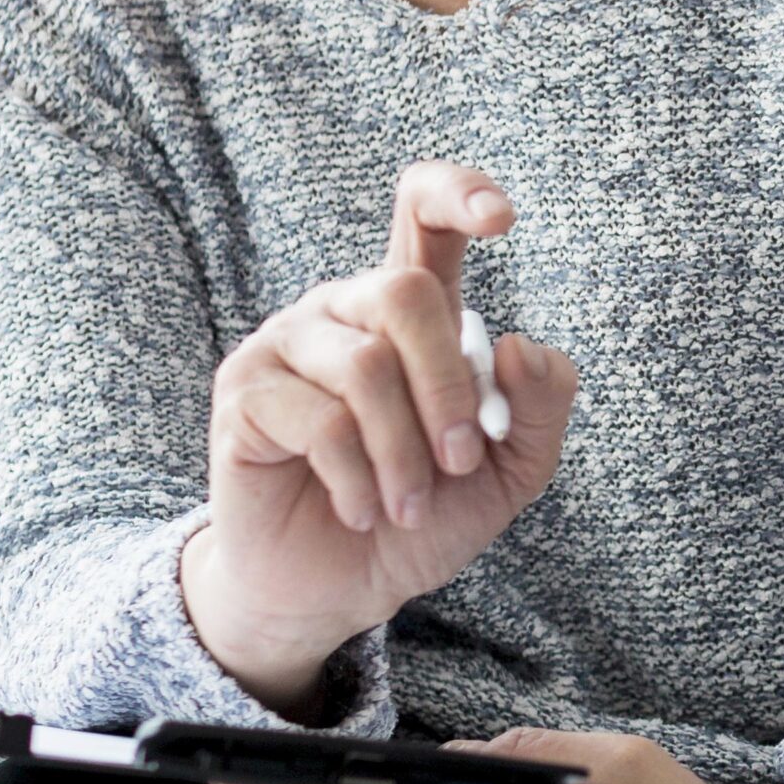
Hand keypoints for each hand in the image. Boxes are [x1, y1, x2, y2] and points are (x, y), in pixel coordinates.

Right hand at [180, 163, 576, 715]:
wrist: (338, 590)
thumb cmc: (421, 516)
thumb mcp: (509, 471)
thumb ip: (538, 408)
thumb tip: (523, 346)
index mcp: (410, 310)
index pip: (423, 213)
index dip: (458, 193)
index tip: (503, 219)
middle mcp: (344, 309)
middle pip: (405, 294)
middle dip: (450, 389)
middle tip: (463, 463)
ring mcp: (287, 344)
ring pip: (365, 365)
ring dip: (404, 453)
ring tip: (408, 507)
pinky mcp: (244, 393)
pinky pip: (320, 419)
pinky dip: (359, 480)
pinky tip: (362, 512)